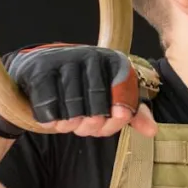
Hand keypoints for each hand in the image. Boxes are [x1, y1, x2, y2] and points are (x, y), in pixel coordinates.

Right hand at [0, 43, 156, 139]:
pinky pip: (49, 108)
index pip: (122, 99)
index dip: (116, 120)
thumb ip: (131, 112)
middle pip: (96, 108)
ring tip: (68, 124)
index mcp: (113, 61)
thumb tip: (152, 131)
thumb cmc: (79, 87)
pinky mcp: (39, 71)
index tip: (107, 124)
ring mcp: (64, 61)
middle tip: (84, 128)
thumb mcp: (109, 96)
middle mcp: (90, 56)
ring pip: (73, 110)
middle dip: (91, 126)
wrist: (36, 70)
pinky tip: (53, 120)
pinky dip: (51, 120)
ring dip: (70, 125)